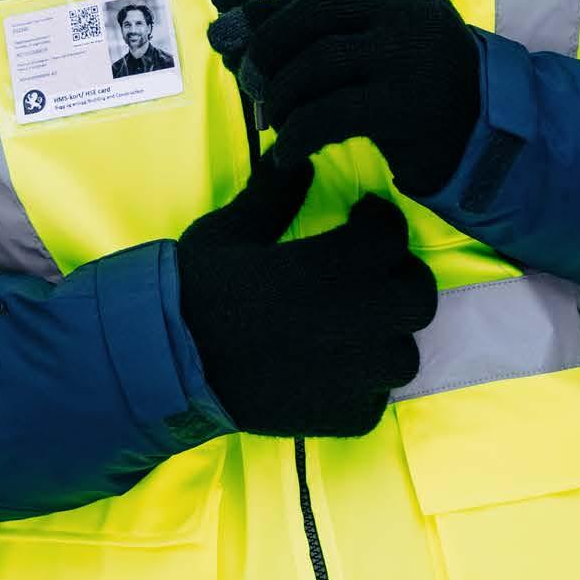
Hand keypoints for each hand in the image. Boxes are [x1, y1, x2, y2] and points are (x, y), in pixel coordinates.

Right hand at [175, 153, 437, 437]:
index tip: (362, 221)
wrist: (162, 362)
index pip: (390, 236)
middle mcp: (351, 319)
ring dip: (385, 339)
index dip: (379, 223)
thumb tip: (299, 162)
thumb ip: (274, 194)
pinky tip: (333, 374)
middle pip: (417, 297)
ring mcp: (351, 375)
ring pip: (404, 356)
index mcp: (326, 265)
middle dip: (399, 280)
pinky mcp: (340, 418)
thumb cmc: (194, 290)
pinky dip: (362, 388)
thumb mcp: (232, 231)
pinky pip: (377, 402)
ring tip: (354, 331)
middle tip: (370, 277)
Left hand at [209, 0, 480, 195]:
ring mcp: (411, 60)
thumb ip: (322, 44)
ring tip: (273, 124)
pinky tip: (287, 156)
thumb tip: (227, 40)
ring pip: (317, 62)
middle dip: (269, 47)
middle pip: (316, 13)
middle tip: (250, 86)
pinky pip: (329, 114)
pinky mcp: (405, 107)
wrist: (495, 153)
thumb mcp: (383, 63)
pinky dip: (296, 135)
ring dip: (280, 95)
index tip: (228, 37)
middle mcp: (411, 17)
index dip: (267, 13)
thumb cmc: (427, 107)